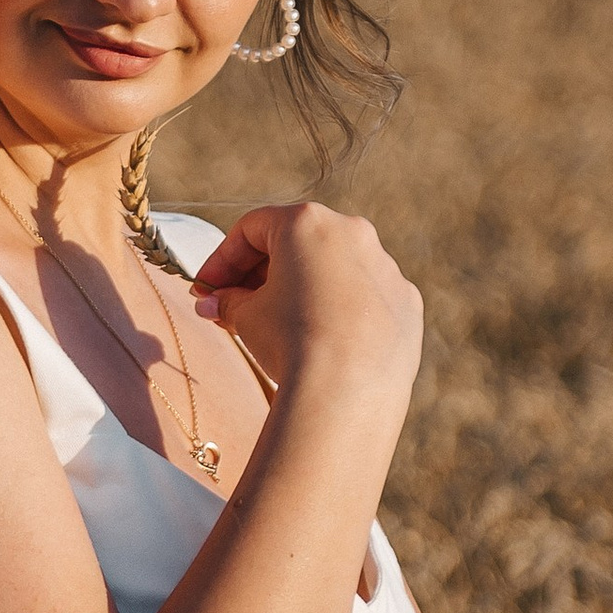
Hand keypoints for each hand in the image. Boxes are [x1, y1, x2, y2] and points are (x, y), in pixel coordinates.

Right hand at [189, 203, 422, 410]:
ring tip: (278, 327)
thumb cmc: (290, 341)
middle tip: (234, 307)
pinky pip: (366, 300)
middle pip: (296, 244)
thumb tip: (214, 303)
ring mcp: (386, 268)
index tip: (206, 290)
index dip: (221, 261)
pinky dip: (342, 313)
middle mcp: (353, 233)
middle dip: (261, 275)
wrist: (347, 390)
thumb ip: (228, 301)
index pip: (251, 230)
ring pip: (335, 271)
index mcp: (307, 222)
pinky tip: (322, 343)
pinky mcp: (407, 303)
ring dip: (303, 291)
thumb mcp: (246, 317)